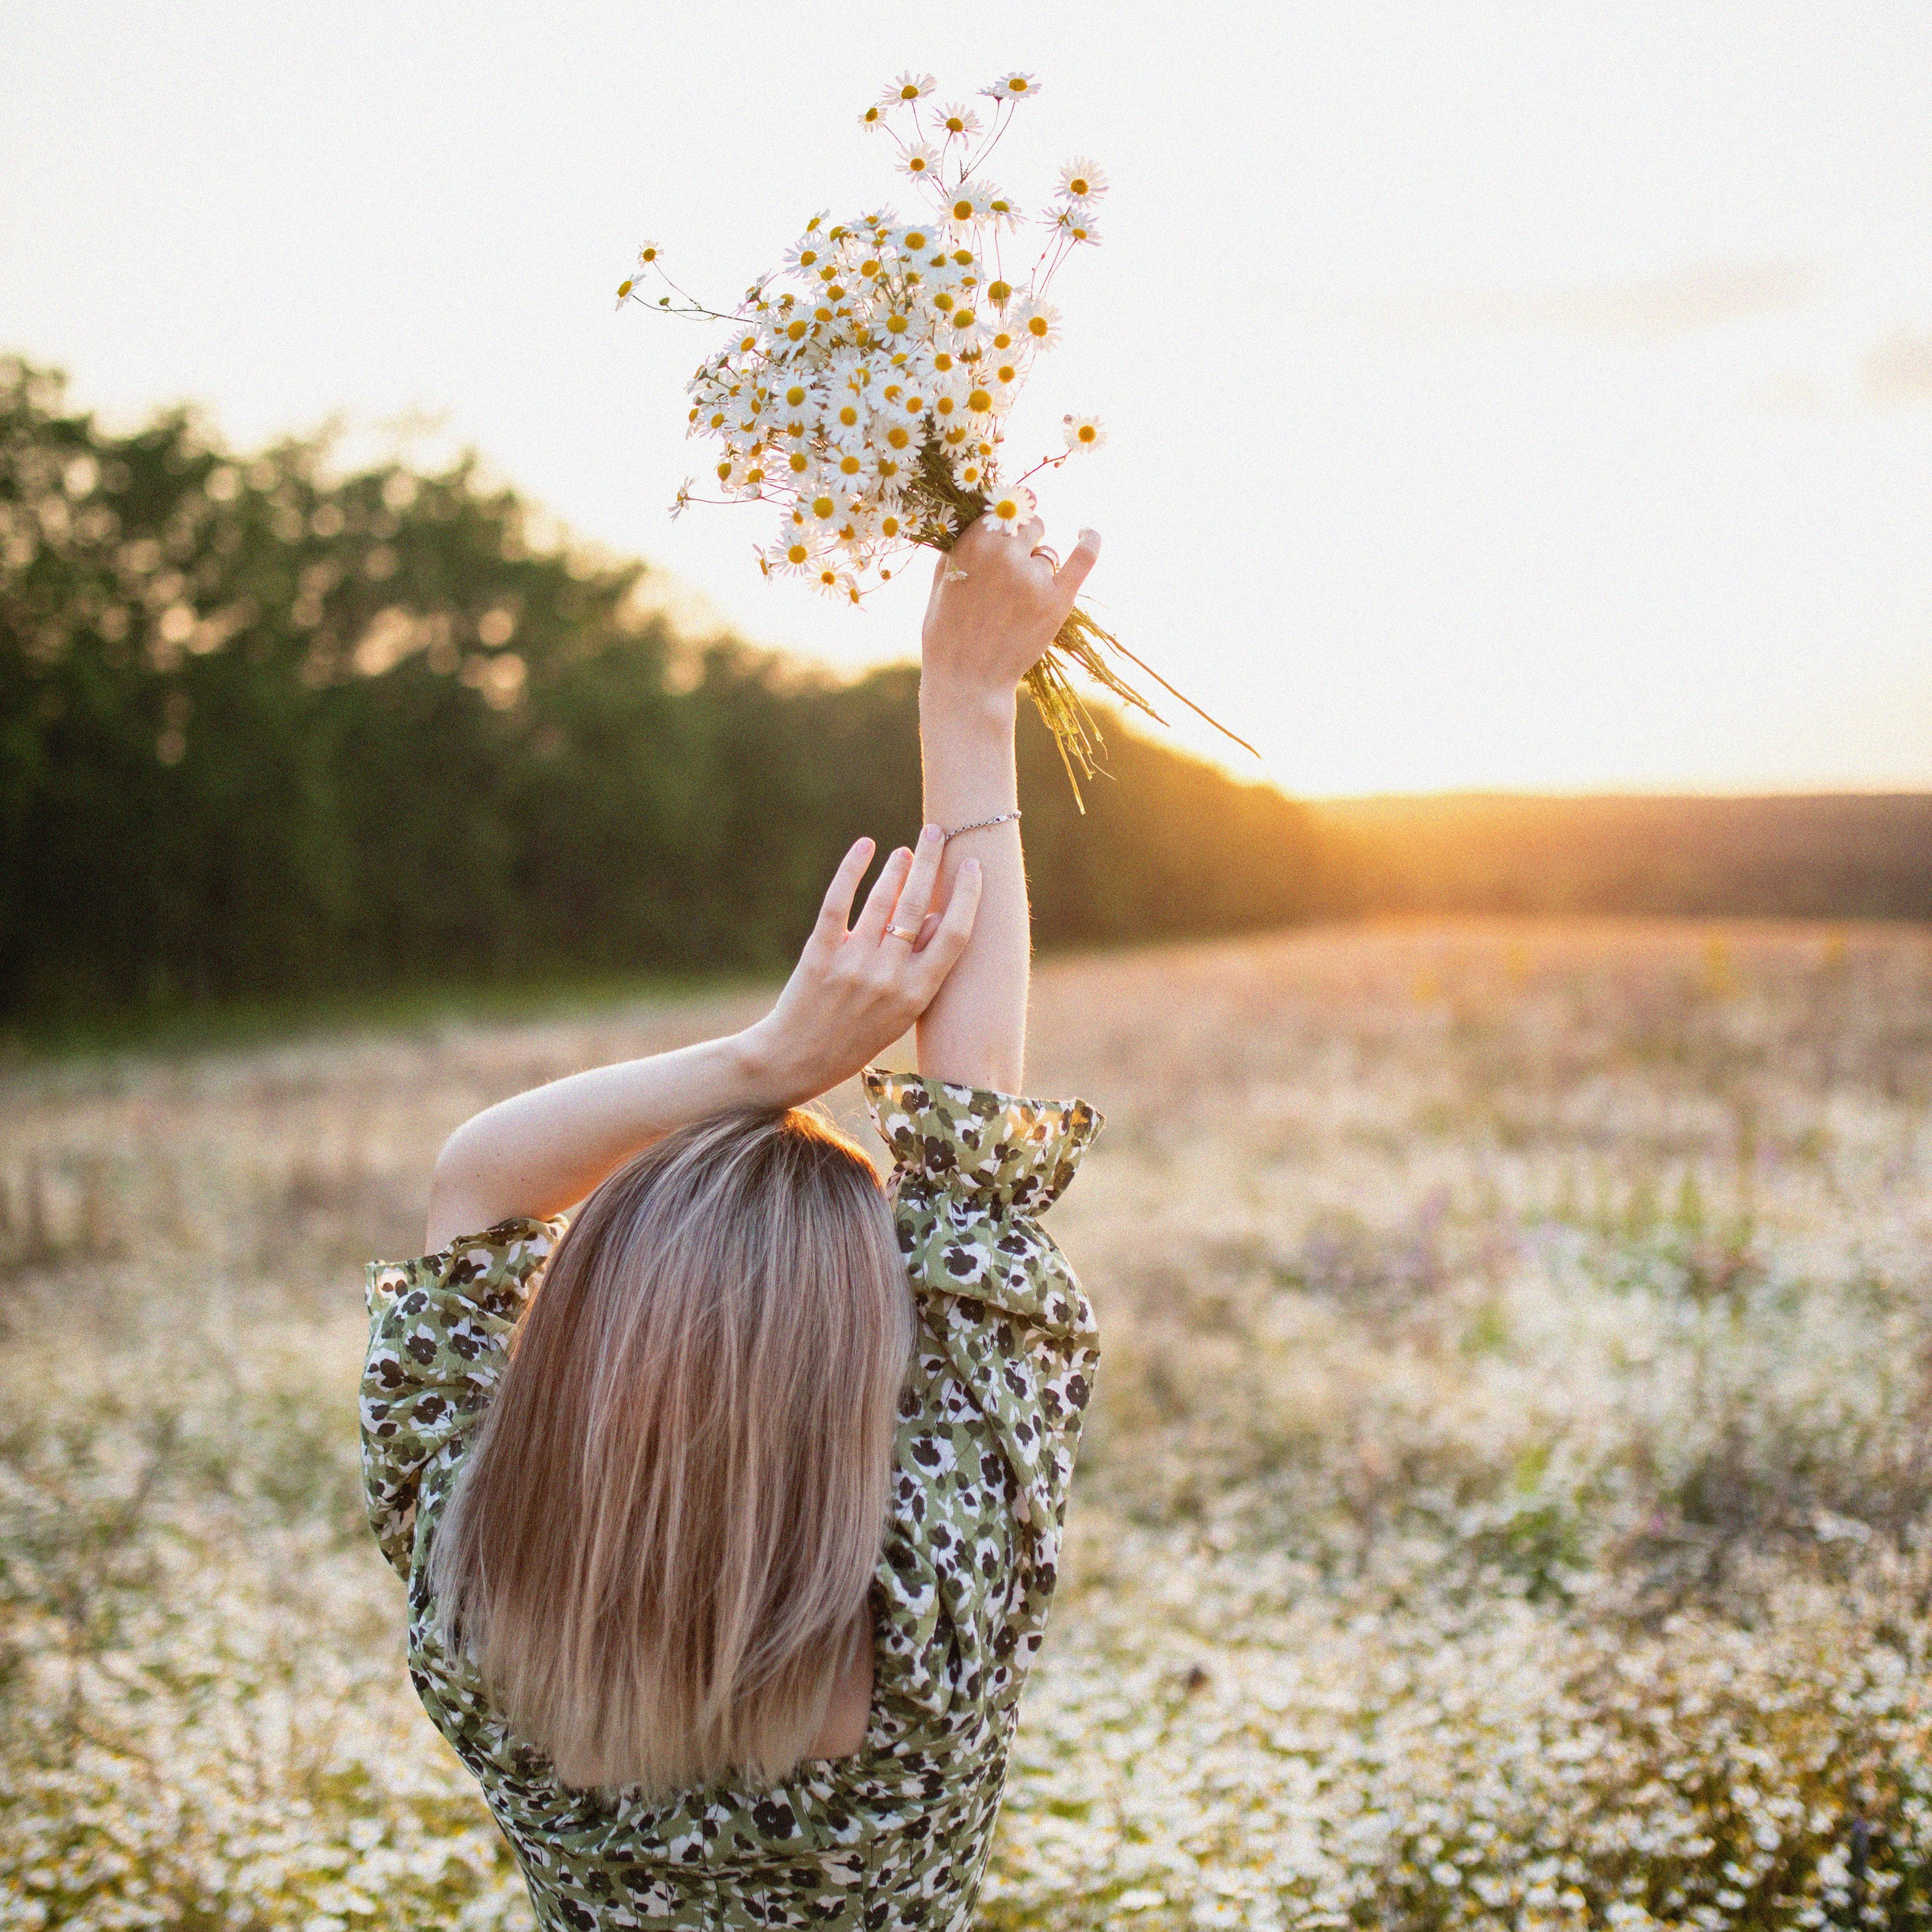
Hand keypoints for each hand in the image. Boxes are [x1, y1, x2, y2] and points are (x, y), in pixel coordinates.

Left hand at [738, 829, 982, 1105]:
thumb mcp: (901, 1013)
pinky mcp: (820, 954)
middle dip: (931, 862)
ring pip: (882, 900)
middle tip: (936, 831)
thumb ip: (922, 968)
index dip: (968, 896)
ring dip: (897, 867)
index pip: (955, 935)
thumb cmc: (856, 1037)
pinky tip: (864, 846)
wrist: (798, 1059)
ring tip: (904, 851)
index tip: (973, 866)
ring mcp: (854, 964)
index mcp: (917, 994)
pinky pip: (839, 902)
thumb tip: (941, 915)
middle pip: (920, 906)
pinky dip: (852, 869)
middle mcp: (889, 977)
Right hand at [921, 516, 1100, 699]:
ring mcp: (1032, 576)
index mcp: (972, 543)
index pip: (1002, 508)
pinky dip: (1089, 541)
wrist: (967, 680)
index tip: (1009, 520)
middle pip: (1029, 523)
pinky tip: (1087, 533)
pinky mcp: (1057, 600)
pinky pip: (1083, 556)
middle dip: (1024, 538)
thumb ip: (961, 545)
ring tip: (1016, 601)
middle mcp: (1004, 554)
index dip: (1007, 516)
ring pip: (1047, 551)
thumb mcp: (941, 581)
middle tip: (1011, 567)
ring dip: (1037, 566)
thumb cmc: (948, 634)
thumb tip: (984, 517)